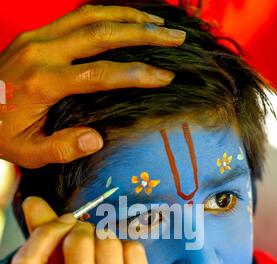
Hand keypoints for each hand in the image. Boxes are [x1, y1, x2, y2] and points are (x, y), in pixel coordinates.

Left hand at [0, 4, 184, 167]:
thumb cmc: (1, 133)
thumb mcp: (28, 152)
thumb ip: (62, 147)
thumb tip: (97, 139)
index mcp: (44, 82)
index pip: (101, 73)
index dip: (137, 74)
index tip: (165, 77)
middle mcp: (43, 51)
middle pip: (102, 32)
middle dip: (144, 33)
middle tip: (174, 38)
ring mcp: (38, 37)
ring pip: (91, 15)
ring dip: (128, 15)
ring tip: (158, 22)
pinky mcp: (36, 33)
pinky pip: (76, 15)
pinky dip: (106, 12)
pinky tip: (125, 17)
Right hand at [12, 196, 156, 263]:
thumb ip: (42, 247)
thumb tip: (33, 201)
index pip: (29, 263)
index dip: (43, 234)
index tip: (58, 227)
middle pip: (76, 243)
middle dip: (80, 231)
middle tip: (83, 240)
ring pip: (107, 242)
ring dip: (103, 238)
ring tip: (102, 254)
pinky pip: (132, 248)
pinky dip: (124, 246)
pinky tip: (120, 263)